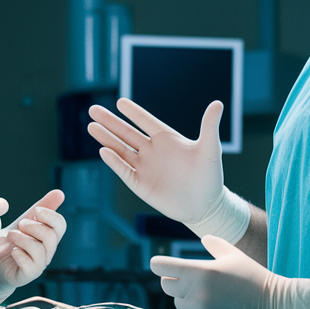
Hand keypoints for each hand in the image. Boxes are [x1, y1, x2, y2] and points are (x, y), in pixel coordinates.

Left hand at [0, 190, 66, 305]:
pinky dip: (21, 255)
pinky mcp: (25, 277)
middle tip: (19, 225)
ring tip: (10, 236)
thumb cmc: (9, 242)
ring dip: (23, 239)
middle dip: (34, 226)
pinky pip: (31, 266)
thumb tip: (60, 193)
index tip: (35, 211)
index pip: (60, 225)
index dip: (50, 215)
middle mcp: (46, 253)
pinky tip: (12, 251)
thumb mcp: (24, 222)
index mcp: (48, 238)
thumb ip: (41, 208)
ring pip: (40, 250)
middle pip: (51, 236)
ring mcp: (37, 266)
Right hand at [87, 98, 225, 227]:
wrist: (206, 206)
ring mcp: (145, 168)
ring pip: (121, 150)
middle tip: (93, 110)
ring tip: (91, 127)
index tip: (120, 102)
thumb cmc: (210, 176)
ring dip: (106, 139)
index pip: (145, 121)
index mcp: (167, 139)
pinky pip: (125, 171)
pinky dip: (114, 162)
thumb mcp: (210, 148)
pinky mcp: (141, 185)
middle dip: (110, 122)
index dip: (134, 112)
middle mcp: (152, 151)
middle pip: (126, 133)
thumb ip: (209, 125)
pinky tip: (104, 151)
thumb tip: (218, 103)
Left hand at [151, 235, 278, 308]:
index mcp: (199, 271)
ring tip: (212, 296)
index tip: (160, 265)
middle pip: (167, 286)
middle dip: (176, 282)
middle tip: (193, 281)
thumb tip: (203, 238)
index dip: (159, 265)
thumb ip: (215, 244)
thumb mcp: (234, 255)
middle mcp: (195, 292)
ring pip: (180, 303)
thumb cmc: (254, 277)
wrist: (275, 306)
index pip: (161, 267)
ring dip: (189, 299)